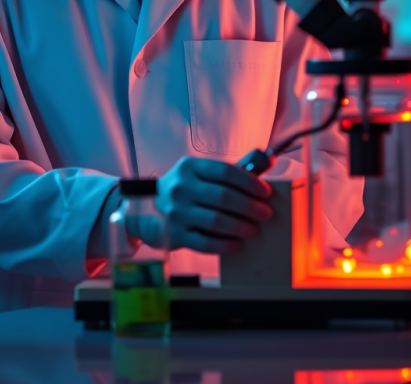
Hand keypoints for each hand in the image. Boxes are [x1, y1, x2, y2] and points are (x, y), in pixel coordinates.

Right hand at [127, 157, 272, 253]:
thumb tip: (264, 165)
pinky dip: (225, 244)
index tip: (265, 192)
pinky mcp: (175, 234)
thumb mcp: (196, 174)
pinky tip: (237, 244)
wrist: (145, 211)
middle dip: (250, 206)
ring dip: (241, 226)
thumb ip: (225, 173)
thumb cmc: (181, 191)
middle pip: (224, 197)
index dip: (249, 182)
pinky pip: (206, 243)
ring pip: (217, 221)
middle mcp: (181, 187)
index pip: (225, 171)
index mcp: (189, 167)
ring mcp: (176, 212)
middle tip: (265, 213)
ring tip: (254, 229)